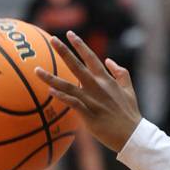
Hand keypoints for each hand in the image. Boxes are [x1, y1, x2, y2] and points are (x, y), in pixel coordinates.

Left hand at [35, 31, 140, 152]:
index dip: (80, 45)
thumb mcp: (129, 90)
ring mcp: (92, 101)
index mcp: (107, 80)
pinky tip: (50, 91)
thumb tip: (109, 60)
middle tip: (52, 39)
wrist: (133, 135)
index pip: (91, 58)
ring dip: (52, 78)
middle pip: (77, 66)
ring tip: (36, 70)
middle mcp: (98, 87)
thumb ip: (121, 73)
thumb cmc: (130, 114)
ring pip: (69, 86)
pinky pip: (72, 104)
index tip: (69, 34)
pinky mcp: (89, 115)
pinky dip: (62, 97)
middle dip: (64, 52)